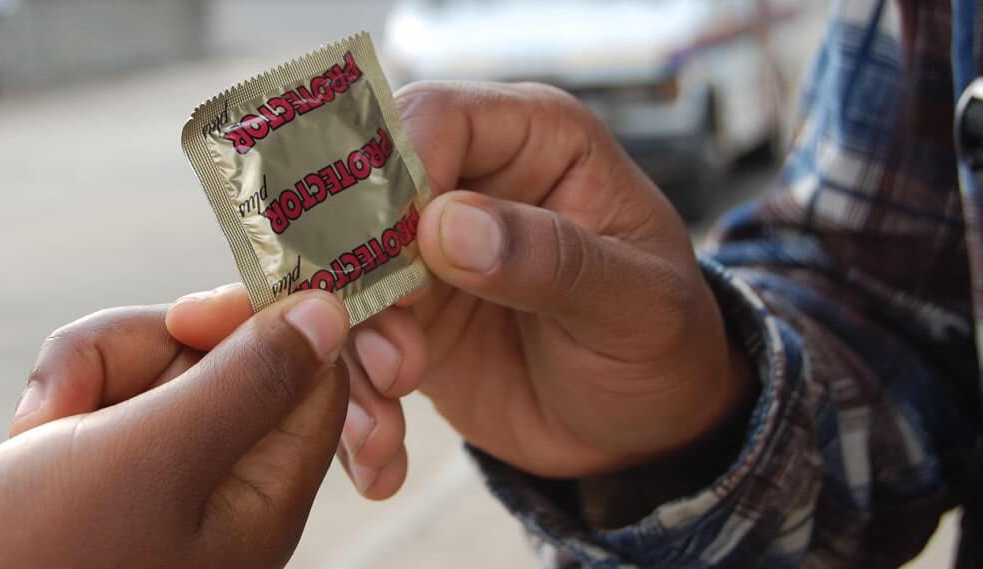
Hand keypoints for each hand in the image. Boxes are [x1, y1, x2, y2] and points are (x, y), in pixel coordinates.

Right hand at [0, 291, 349, 568]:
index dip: (254, 326)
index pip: (311, 376)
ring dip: (88, 372)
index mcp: (262, 498)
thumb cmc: (32, 557)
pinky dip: (64, 395)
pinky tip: (26, 437)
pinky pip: (108, 391)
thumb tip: (334, 314)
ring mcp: (161, 476)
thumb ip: (249, 382)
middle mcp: (223, 488)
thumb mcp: (153, 457)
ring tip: (39, 428)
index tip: (185, 318)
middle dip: (141, 352)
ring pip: (156, 363)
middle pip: (223, 357)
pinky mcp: (105, 467)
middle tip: (77, 398)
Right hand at [169, 82, 752, 500]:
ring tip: (387, 424)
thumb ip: (552, 259)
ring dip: (349, 356)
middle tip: (394, 361)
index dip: (392, 177)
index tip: (390, 255)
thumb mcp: (636, 306)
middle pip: (358, 195)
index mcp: (533, 141)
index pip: (432, 119)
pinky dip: (352, 405)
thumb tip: (448, 227)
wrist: (645, 432)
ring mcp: (421, 255)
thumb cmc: (664, 346)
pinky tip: (380, 456)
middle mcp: (465, 185)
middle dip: (356, 282)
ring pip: (338, 278)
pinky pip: (346, 348)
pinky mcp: (399, 320)